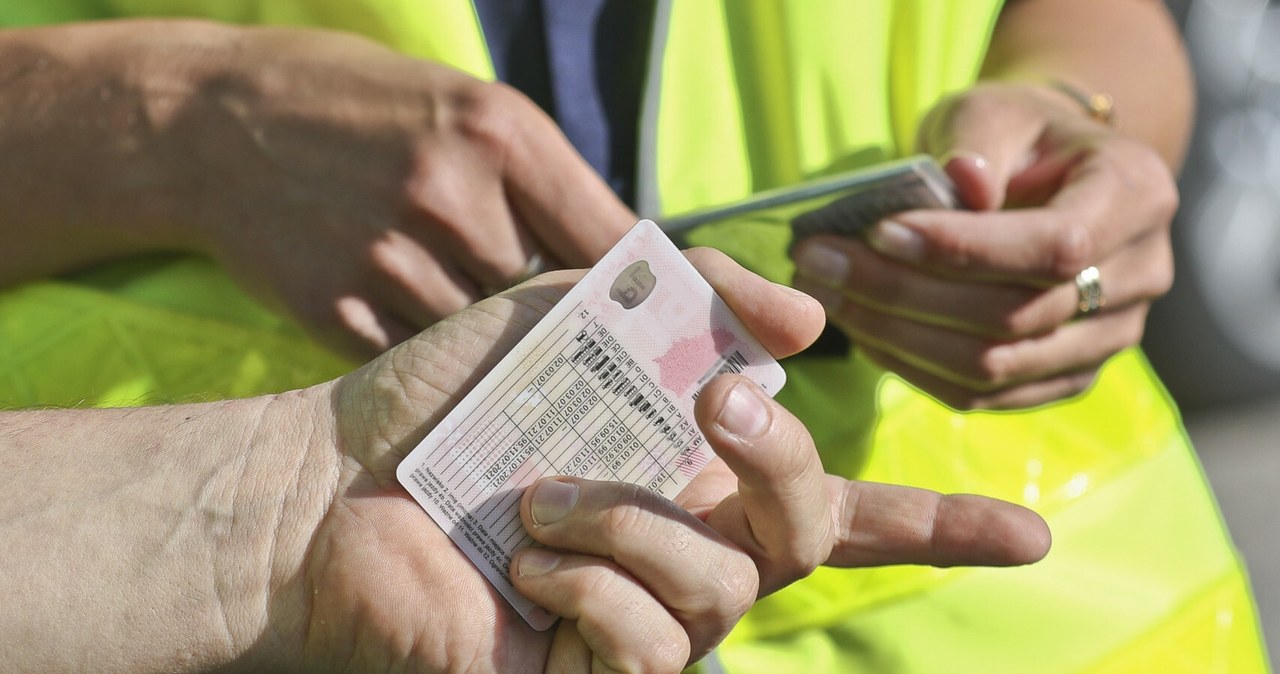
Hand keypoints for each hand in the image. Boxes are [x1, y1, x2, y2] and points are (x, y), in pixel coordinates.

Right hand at [174, 24, 633, 357]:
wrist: (207, 125)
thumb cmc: (351, 107)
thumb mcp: (458, 105)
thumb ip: (533, 177)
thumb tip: (609, 259)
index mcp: (499, 131)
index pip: (607, 235)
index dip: (634, 285)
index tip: (648, 316)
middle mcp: (452, 195)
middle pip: (547, 297)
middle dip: (548, 310)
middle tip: (541, 319)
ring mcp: (391, 258)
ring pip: (483, 339)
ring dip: (483, 338)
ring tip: (454, 305)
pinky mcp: (338, 311)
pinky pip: (418, 357)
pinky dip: (423, 351)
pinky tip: (403, 318)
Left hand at [243, 249, 1048, 671]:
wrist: (331, 484)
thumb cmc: (447, 403)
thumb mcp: (573, 310)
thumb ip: (692, 295)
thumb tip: (810, 325)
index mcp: (698, 482)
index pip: (844, 514)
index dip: (943, 529)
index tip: (1031, 540)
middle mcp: (691, 559)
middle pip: (807, 533)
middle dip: (778, 460)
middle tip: (712, 408)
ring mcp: (646, 625)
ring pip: (720, 592)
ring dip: (633, 525)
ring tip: (542, 504)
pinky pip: (648, 648)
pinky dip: (589, 590)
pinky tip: (528, 570)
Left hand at [792, 82, 1175, 408]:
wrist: (1047, 176)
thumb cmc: (1015, 136)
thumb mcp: (994, 109)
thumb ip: (977, 140)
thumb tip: (959, 182)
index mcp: (1135, 196)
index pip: (1055, 247)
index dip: (962, 249)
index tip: (878, 232)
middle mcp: (1139, 276)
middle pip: (1015, 316)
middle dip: (904, 293)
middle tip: (820, 264)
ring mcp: (1107, 339)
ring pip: (994, 366)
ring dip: (897, 336)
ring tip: (828, 295)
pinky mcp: (1063, 377)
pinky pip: (982, 394)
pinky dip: (912, 367)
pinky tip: (862, 330)